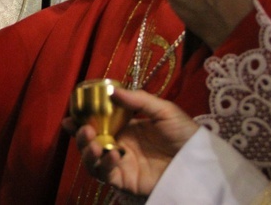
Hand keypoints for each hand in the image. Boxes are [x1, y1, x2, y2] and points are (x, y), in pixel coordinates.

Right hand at [63, 88, 198, 195]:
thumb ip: (139, 100)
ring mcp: (121, 164)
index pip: (97, 124)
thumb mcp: (164, 110)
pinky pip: (106, 175)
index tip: (70, 116)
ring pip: (92, 161)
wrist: (200, 161)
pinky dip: (104, 165)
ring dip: (86, 152)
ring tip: (93, 144)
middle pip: (89, 143)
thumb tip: (111, 90)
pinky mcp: (126, 181)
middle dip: (80, 137)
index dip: (81, 121)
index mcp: (125, 128)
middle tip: (83, 130)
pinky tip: (114, 155)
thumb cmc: (184, 133)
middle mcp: (119, 145)